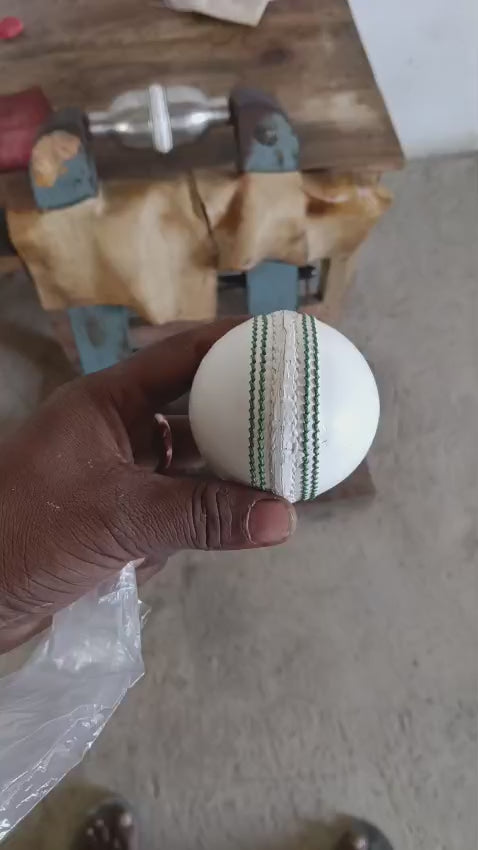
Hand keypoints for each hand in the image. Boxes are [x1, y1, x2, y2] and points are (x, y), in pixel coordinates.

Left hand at [0, 320, 295, 650]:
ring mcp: (116, 479)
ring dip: (224, 478)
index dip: (232, 343)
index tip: (284, 341)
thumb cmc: (25, 532)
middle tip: (297, 419)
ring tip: (280, 479)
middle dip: (242, 418)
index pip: (180, 356)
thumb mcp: (119, 517)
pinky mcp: (116, 522)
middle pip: (193, 412)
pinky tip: (228, 529)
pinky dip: (197, 522)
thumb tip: (283, 518)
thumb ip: (201, 515)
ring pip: (188, 468)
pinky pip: (173, 512)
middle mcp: (115, 434)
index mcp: (106, 404)